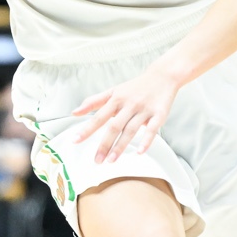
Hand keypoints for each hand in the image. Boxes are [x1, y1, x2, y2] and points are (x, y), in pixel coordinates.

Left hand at [65, 60, 179, 163]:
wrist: (163, 76)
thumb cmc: (135, 87)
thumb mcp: (113, 91)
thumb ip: (93, 102)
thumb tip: (74, 112)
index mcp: (116, 99)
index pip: (99, 117)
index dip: (87, 129)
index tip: (75, 141)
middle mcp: (129, 104)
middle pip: (114, 126)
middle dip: (105, 144)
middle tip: (97, 160)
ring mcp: (144, 109)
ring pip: (131, 130)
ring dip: (121, 146)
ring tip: (111, 160)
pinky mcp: (160, 114)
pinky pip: (153, 129)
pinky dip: (146, 141)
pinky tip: (139, 152)